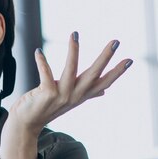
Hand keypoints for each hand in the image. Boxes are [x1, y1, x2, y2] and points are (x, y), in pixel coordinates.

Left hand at [8, 32, 132, 134]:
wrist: (27, 124)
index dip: (117, 72)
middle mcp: (75, 96)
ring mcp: (61, 96)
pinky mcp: (46, 95)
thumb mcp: (71, 100)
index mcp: (82, 95)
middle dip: (105, 57)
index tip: (130, 60)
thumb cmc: (47, 108)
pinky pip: (46, 75)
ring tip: (75, 34)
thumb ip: (88, 94)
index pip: (104, 82)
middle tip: (116, 41)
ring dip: (73, 52)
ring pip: (70, 71)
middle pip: (94, 74)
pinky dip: (42, 62)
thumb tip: (105, 91)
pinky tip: (38, 51)